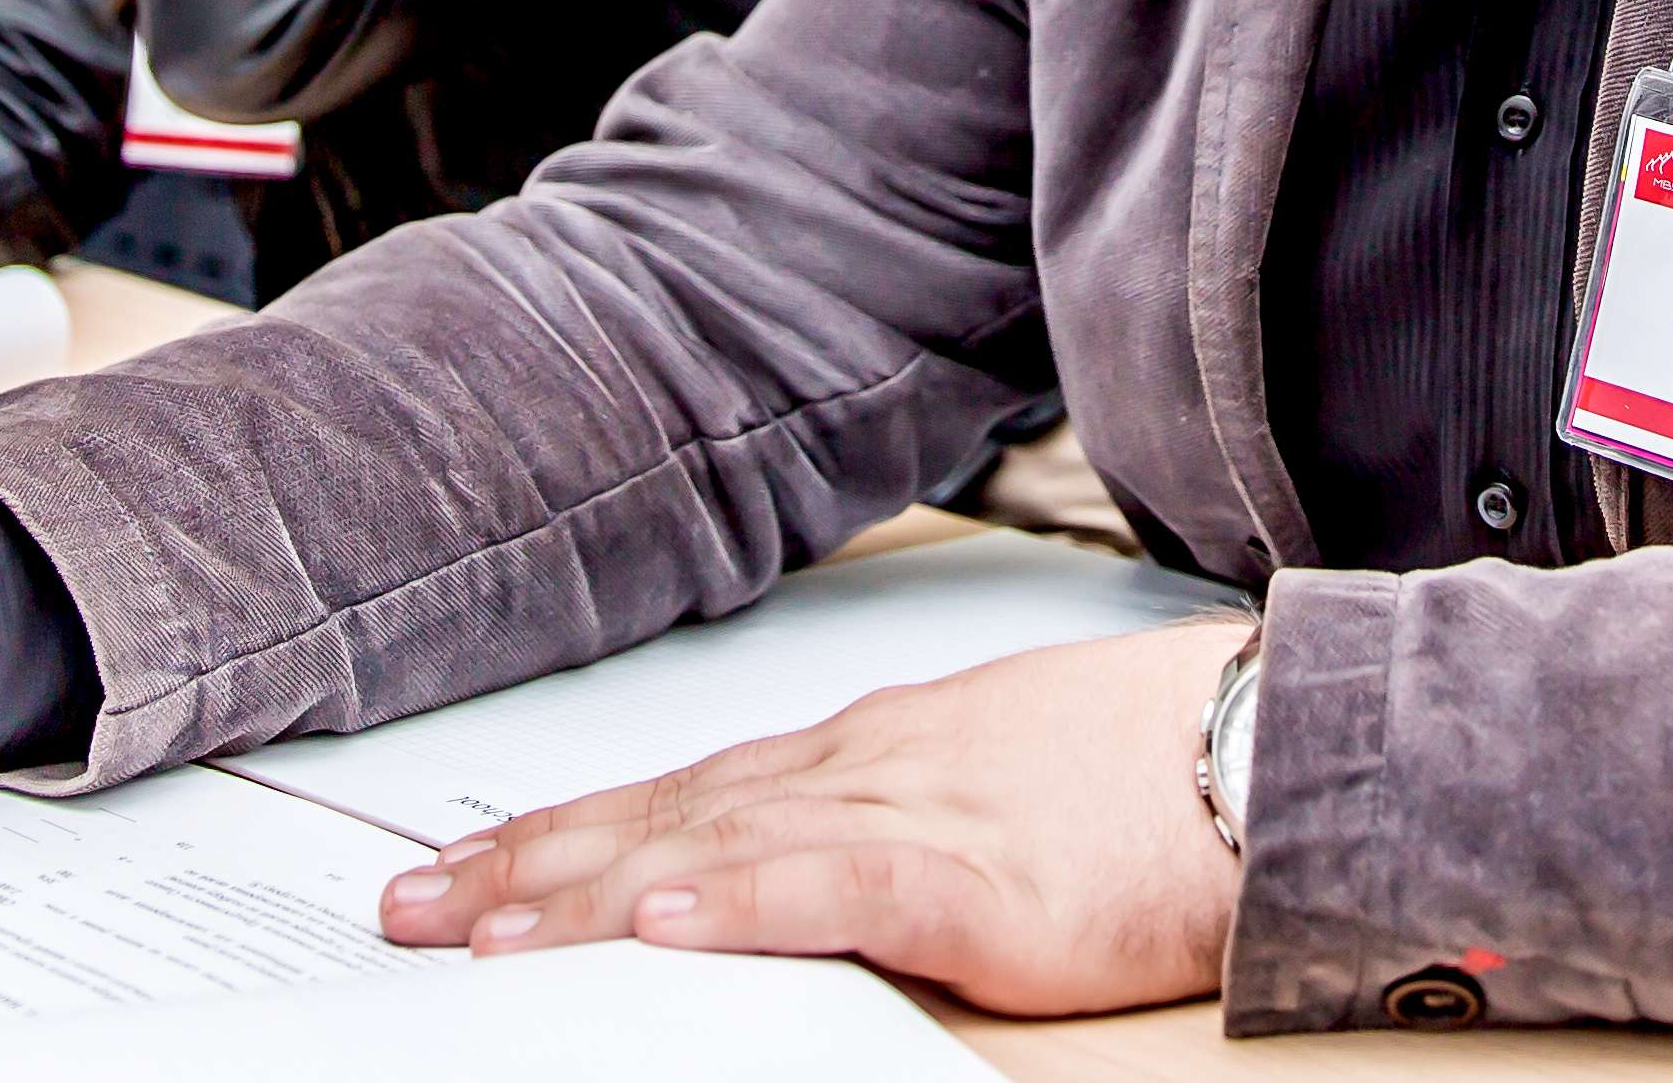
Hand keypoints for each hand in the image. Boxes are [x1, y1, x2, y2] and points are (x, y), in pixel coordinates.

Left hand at [378, 618, 1252, 1015]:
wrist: (1270, 747)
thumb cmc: (1159, 769)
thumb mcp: (1004, 779)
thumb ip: (904, 816)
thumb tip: (821, 860)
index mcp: (875, 750)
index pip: (685, 790)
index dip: (566, 832)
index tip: (467, 867)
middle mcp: (865, 767)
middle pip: (661, 816)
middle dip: (524, 868)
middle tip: (401, 910)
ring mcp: (913, 813)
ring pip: (710, 848)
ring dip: (582, 888)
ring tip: (474, 926)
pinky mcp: (972, 876)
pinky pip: (830, 886)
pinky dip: (736, 896)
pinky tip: (656, 913)